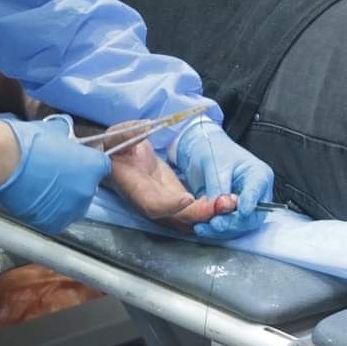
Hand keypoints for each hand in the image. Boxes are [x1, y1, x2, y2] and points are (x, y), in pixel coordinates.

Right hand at [0, 117, 110, 233]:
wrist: (4, 161)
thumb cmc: (30, 142)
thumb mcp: (56, 131)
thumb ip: (69, 138)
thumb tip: (66, 139)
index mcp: (94, 166)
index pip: (101, 167)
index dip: (88, 164)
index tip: (77, 163)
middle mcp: (87, 191)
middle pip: (88, 188)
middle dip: (76, 182)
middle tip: (57, 174)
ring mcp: (70, 209)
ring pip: (74, 206)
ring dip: (64, 199)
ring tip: (44, 187)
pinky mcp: (53, 223)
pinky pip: (57, 218)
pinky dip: (50, 211)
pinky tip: (37, 199)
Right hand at [108, 133, 234, 233]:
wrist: (119, 161)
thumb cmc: (116, 148)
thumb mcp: (117, 136)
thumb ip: (128, 134)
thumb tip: (144, 127)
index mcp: (135, 189)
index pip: (152, 204)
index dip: (169, 205)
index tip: (186, 198)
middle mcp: (152, 203)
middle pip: (177, 217)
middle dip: (200, 213)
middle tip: (223, 204)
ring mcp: (166, 204)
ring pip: (188, 217)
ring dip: (210, 213)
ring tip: (230, 203)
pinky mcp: (177, 198)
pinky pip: (194, 210)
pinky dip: (210, 208)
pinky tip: (227, 201)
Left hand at [175, 121, 273, 238]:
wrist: (202, 151)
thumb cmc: (214, 150)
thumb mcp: (215, 163)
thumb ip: (218, 184)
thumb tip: (220, 205)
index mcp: (258, 175)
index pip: (258, 191)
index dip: (251, 203)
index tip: (242, 212)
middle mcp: (255, 194)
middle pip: (252, 216)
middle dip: (233, 223)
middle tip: (216, 223)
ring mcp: (243, 206)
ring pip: (239, 226)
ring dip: (222, 230)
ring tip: (203, 227)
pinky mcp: (231, 215)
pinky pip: (227, 228)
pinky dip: (214, 230)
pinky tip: (201, 227)